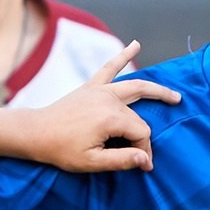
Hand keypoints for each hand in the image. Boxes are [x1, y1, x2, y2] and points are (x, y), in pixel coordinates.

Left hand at [10, 42, 181, 171]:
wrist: (35, 132)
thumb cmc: (61, 150)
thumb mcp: (91, 163)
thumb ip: (121, 160)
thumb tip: (147, 160)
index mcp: (110, 118)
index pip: (141, 133)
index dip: (143, 151)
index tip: (140, 165)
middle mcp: (108, 100)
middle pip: (140, 115)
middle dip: (147, 133)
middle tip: (160, 144)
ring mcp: (100, 90)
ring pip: (136, 86)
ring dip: (155, 89)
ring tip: (174, 95)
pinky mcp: (91, 86)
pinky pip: (110, 67)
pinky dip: (123, 55)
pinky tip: (135, 44)